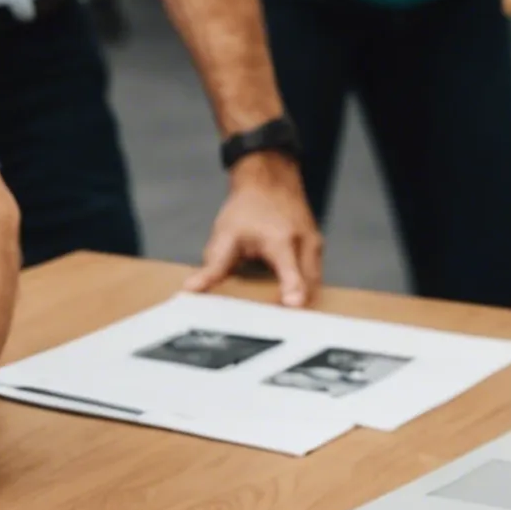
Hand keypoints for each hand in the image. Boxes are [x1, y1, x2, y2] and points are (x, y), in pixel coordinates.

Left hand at [184, 149, 322, 306]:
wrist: (270, 182)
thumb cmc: (247, 208)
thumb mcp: (225, 236)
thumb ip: (213, 266)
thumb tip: (192, 289)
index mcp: (281, 241)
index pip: (291, 270)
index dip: (293, 288)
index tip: (293, 305)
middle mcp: (305, 245)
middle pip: (308, 285)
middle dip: (297, 306)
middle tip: (280, 327)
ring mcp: (316, 247)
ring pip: (314, 283)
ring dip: (301, 300)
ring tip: (282, 320)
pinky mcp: (318, 251)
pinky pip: (314, 277)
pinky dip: (303, 289)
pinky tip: (286, 302)